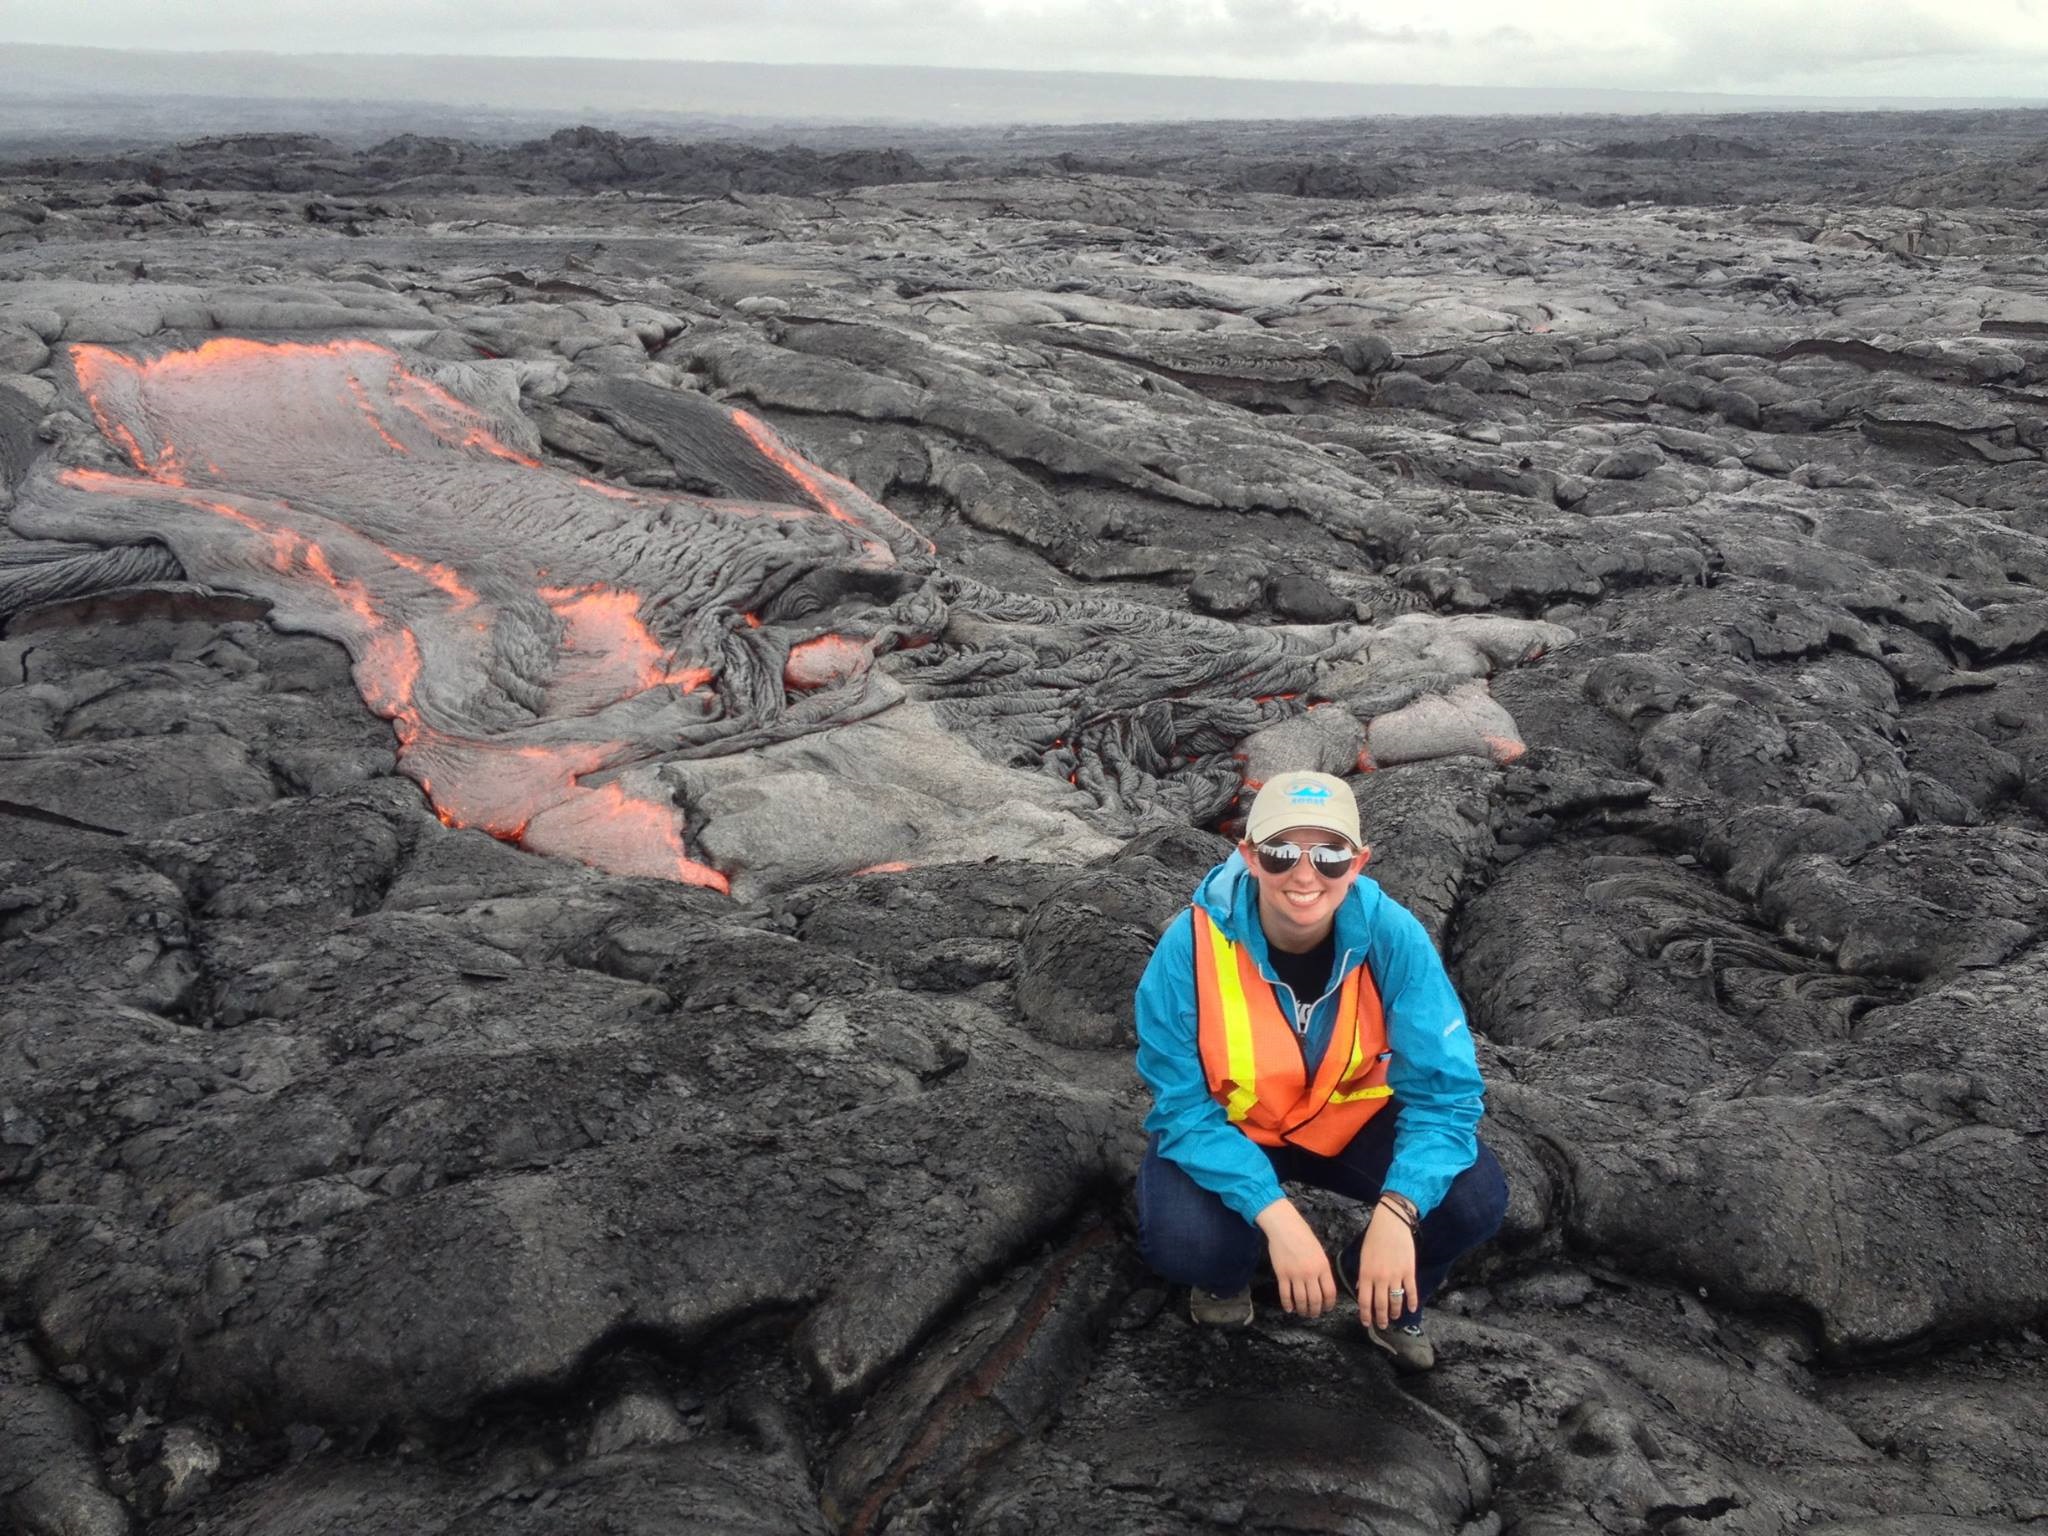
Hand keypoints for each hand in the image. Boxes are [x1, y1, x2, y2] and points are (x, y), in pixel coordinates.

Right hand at [1255, 1199, 1336, 1318]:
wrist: (1285, 1226)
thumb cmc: (1303, 1236)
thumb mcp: (1319, 1252)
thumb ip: (1322, 1269)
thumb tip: (1323, 1286)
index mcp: (1323, 1266)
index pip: (1330, 1292)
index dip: (1329, 1304)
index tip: (1327, 1309)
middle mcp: (1311, 1273)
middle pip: (1315, 1299)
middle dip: (1315, 1310)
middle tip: (1314, 1314)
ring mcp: (1295, 1274)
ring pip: (1301, 1300)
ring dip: (1302, 1310)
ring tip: (1302, 1313)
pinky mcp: (1282, 1274)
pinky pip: (1285, 1294)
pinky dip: (1287, 1304)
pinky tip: (1289, 1308)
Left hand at [1355, 1205, 1417, 1328]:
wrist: (1391, 1223)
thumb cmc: (1374, 1238)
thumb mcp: (1363, 1256)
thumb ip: (1362, 1276)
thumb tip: (1361, 1291)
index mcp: (1366, 1274)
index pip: (1364, 1300)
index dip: (1365, 1314)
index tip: (1366, 1323)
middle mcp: (1380, 1278)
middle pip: (1380, 1304)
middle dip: (1380, 1318)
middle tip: (1382, 1326)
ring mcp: (1395, 1275)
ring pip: (1395, 1300)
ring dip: (1394, 1312)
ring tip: (1394, 1318)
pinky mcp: (1409, 1271)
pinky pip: (1411, 1291)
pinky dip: (1411, 1302)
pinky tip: (1411, 1309)